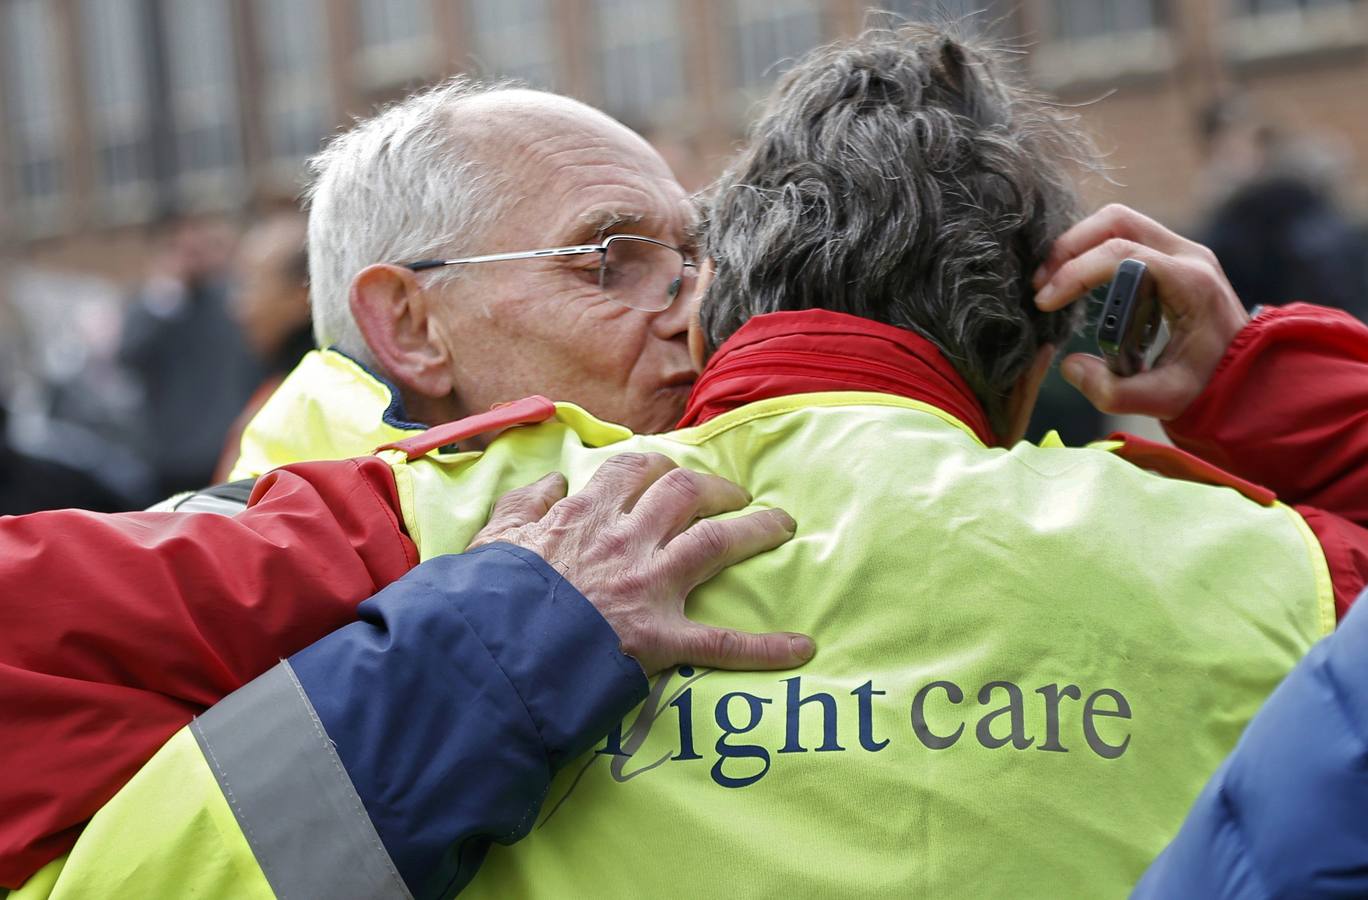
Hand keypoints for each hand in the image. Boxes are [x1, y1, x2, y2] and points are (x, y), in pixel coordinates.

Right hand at [467, 452, 812, 674]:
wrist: (494, 649)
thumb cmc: (490, 596)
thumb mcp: (494, 537)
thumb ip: (525, 502)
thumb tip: (556, 479)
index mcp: (585, 515)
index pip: (632, 471)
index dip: (658, 466)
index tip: (669, 470)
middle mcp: (626, 540)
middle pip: (685, 493)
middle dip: (716, 487)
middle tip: (733, 494)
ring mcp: (648, 586)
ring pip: (717, 542)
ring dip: (756, 528)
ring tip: (781, 524)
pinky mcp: (662, 639)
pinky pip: (722, 643)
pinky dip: (765, 647)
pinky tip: (802, 647)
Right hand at [1032, 203, 1249, 419]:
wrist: (1248, 373)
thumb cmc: (1209, 385)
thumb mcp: (1163, 399)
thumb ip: (1112, 392)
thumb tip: (1069, 364)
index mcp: (1190, 282)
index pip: (1122, 254)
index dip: (1075, 273)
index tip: (1046, 301)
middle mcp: (1189, 255)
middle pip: (1117, 221)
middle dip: (1070, 247)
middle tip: (1042, 284)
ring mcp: (1182, 251)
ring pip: (1118, 221)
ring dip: (1078, 244)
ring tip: (1052, 280)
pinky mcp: (1171, 256)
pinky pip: (1124, 234)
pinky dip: (1091, 249)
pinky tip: (1074, 278)